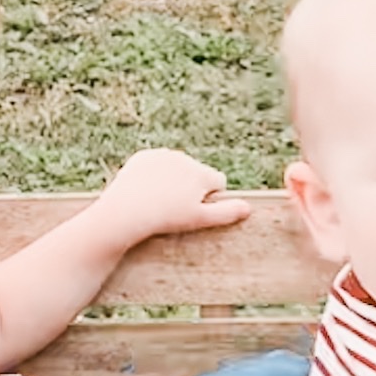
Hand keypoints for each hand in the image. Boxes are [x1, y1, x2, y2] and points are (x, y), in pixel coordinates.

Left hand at [96, 149, 250, 247]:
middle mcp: (186, 159)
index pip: (218, 182)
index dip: (209, 198)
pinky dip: (153, 175)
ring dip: (173, 180)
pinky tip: (145, 191)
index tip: (193, 210)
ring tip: (159, 201)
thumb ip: (226, 213)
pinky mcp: (144, 156)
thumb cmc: (165, 218)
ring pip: (176, 168)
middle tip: (173, 208)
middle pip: (197, 173)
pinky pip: (155, 164)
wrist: (126, 211)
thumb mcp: (199, 220)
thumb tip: (249, 208)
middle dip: (191, 187)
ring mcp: (163, 155)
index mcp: (202, 173)